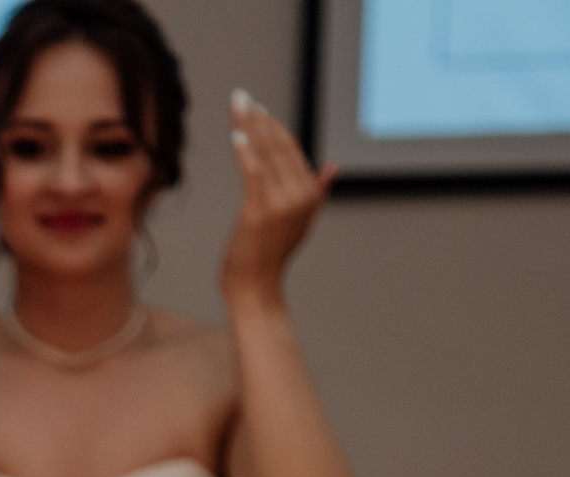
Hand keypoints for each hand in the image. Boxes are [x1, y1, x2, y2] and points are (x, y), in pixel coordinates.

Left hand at [220, 91, 335, 309]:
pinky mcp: (261, 211)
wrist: (255, 286)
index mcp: (310, 194)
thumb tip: (334, 168)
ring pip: (264, 154)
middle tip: (240, 96)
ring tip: (236, 105)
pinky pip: (254, 173)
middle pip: (277, 145)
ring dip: (247, 126)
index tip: (255, 108)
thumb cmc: (271, 254)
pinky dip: (245, 151)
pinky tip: (235, 133)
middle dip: (257, 118)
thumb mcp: (301, 220)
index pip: (291, 149)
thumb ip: (317, 190)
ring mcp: (282, 203)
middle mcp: (300, 195)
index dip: (272, 126)